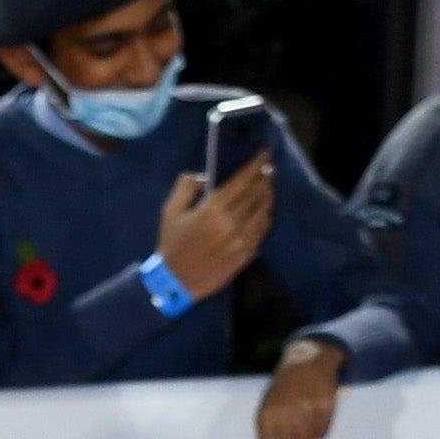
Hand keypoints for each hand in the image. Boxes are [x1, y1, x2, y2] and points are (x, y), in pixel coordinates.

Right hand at [154, 156, 276, 305]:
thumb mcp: (170, 211)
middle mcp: (230, 223)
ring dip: (268, 198)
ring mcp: (240, 241)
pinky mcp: (244, 256)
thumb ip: (186, 187)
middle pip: (256, 195)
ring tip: (268, 189)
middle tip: (269, 171)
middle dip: (264, 179)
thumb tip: (204, 177)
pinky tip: (263, 213)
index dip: (255, 166)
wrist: (175, 282)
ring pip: (262, 213)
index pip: (241, 182)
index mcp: (212, 209)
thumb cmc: (171, 244)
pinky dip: (265, 219)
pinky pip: (260, 233)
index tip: (264, 156)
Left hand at [252, 332, 344, 438]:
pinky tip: (314, 417)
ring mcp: (307, 411)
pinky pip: (323, 434)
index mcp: (267, 416)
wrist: (306, 364)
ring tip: (303, 425)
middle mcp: (286, 415)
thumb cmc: (283, 393)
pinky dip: (319, 430)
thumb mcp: (268, 412)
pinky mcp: (325, 407)